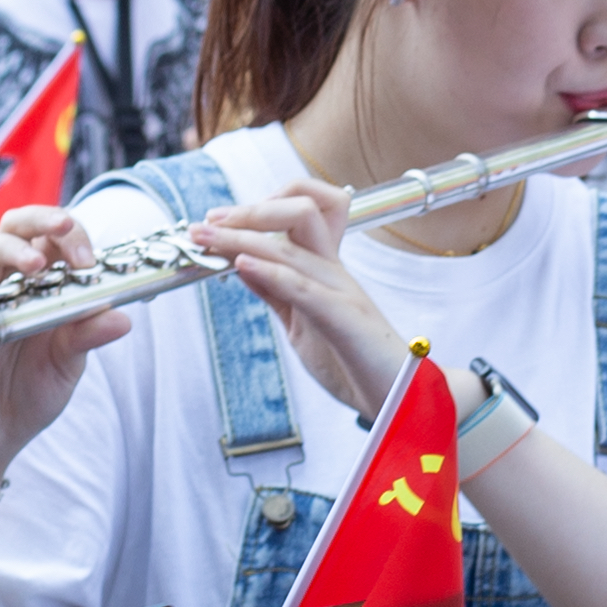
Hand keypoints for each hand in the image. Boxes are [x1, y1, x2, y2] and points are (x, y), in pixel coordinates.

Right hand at [0, 205, 124, 487]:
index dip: (76, 238)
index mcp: (40, 290)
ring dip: (14, 245)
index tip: (94, 261)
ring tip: (38, 263)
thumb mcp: (66, 367)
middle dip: (45, 220)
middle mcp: (8, 287)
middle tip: (69, 232)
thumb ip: (87, 337)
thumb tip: (123, 317)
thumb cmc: (26, 398)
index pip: (56, 241)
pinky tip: (7, 304)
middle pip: (19, 227)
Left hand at [197, 177, 412, 416]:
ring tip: (207, 237)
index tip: (218, 221)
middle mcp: (336, 270)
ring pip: (292, 246)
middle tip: (206, 223)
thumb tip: (243, 265)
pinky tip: (242, 265)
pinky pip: (304, 287)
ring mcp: (342, 291)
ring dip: (242, 237)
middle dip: (247, 212)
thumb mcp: (301, 322)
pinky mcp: (344, 319)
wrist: (400, 398)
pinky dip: (270, 272)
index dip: (259, 208)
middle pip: (299, 213)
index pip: (301, 213)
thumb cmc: (354, 362)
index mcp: (328, 269)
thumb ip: (277, 292)